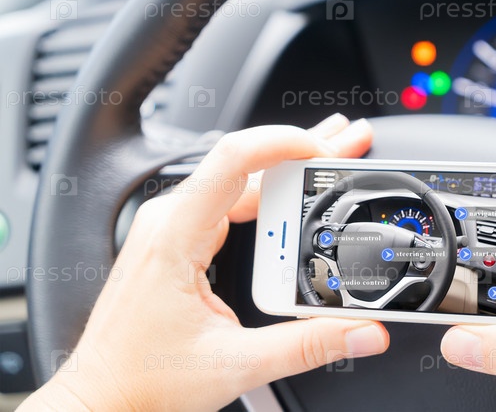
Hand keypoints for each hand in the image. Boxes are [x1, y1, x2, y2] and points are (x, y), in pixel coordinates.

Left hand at [21, 114, 388, 411]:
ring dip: (289, 170)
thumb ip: (306, 346)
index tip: (325, 147)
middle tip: (350, 146)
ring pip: (240, 181)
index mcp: (175, 236)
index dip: (283, 142)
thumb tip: (360, 331)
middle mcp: (171, 220)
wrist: (101, 397)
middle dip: (304, 151)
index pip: (232, 160)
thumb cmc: (141, 380)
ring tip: (334, 158)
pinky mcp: (180, 238)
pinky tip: (296, 190)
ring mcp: (174, 226)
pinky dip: (270, 193)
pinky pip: (230, 200)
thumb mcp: (234, 365)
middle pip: (246, 165)